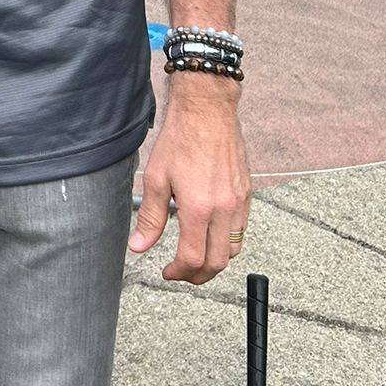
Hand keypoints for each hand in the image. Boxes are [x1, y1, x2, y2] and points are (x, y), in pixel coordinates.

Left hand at [129, 80, 249, 284]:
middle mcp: (224, 209)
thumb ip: (150, 218)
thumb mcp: (156, 179)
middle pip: (217, 263)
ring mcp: (239, 202)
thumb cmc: (181, 139)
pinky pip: (241, 230)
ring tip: (195, 256)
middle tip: (181, 272)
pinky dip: (227, 241)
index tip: (167, 272)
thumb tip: (138, 246)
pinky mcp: (246, 194)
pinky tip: (210, 233)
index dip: (179, 273)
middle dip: (198, 276)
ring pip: (233, 249)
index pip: (193, 258)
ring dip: (215, 261)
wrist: (207, 110)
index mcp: (199, 208)